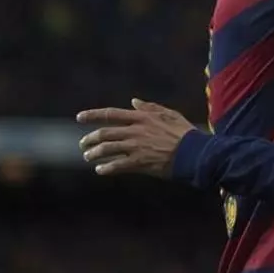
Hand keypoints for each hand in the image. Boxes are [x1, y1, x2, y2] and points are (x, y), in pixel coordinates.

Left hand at [76, 98, 196, 176]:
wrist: (194, 152)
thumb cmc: (184, 132)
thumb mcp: (170, 114)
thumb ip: (150, 107)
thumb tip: (133, 101)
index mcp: (141, 118)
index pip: (111, 114)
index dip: (93, 115)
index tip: (79, 117)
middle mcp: (135, 131)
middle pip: (104, 133)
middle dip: (89, 139)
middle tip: (83, 144)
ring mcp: (135, 147)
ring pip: (106, 149)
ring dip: (94, 154)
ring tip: (88, 157)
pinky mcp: (139, 162)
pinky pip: (116, 165)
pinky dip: (106, 168)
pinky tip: (100, 170)